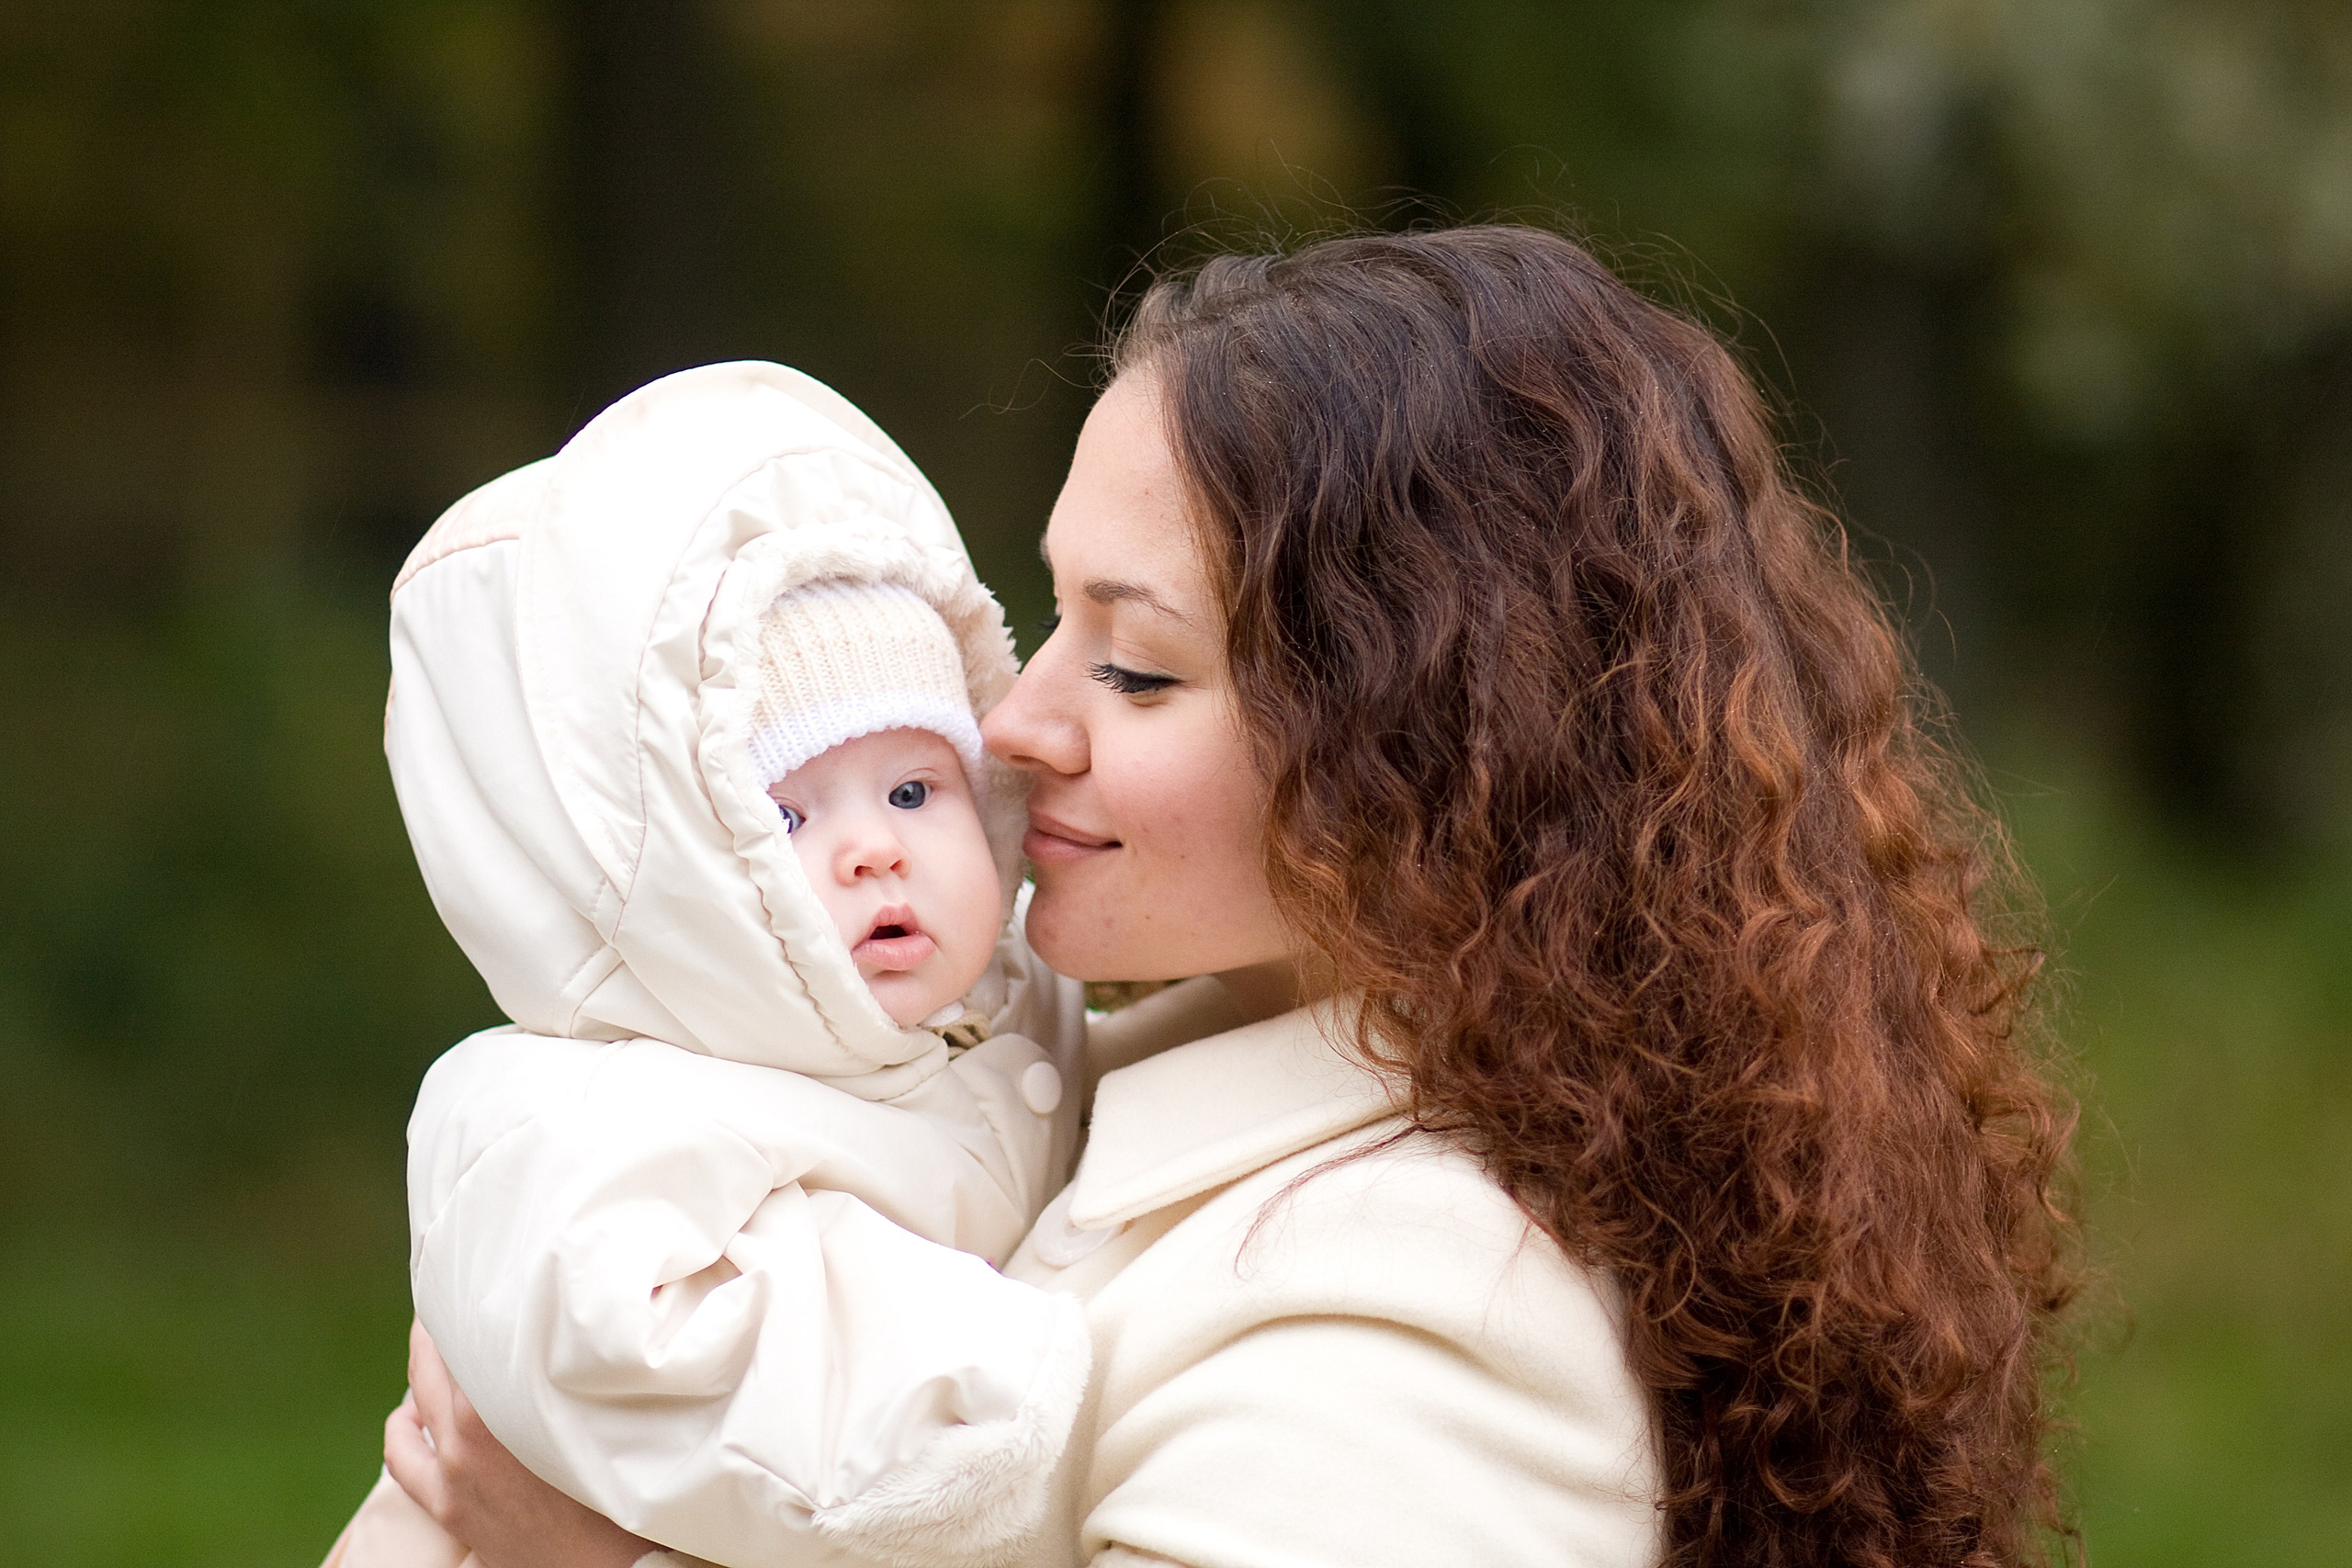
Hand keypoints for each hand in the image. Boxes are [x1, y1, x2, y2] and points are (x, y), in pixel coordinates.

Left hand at [386, 1318, 654, 1567]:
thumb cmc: (625, 1495)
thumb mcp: (613, 1419)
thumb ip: (587, 1373)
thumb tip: (586, 1320)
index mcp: (503, 1410)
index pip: (469, 1334)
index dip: (473, 1295)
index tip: (486, 1268)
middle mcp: (465, 1438)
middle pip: (435, 1360)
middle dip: (446, 1323)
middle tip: (466, 1292)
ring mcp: (450, 1475)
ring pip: (415, 1400)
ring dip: (426, 1369)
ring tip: (447, 1346)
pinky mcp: (447, 1507)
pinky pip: (401, 1453)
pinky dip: (405, 1423)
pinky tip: (419, 1411)